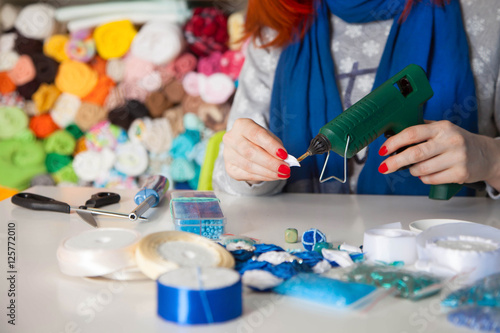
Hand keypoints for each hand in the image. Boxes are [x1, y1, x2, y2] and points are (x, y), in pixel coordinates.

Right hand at [223, 118, 290, 183]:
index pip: (256, 135)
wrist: (246, 146)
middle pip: (250, 152)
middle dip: (270, 162)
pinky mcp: (230, 168)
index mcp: (241, 125)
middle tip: (285, 168)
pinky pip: (247, 175)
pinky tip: (274, 176)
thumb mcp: (269, 137)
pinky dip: (263, 176)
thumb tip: (284, 161)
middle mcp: (231, 138)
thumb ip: (276, 147)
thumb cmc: (260, 140)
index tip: (284, 155)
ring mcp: (228, 154)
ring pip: (248, 166)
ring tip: (283, 174)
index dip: (271, 145)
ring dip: (268, 172)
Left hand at [378, 120, 499, 186]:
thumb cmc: (456, 141)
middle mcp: (450, 141)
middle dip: (395, 162)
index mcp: (441, 128)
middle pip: (415, 153)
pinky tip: (428, 173)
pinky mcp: (460, 173)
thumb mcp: (441, 130)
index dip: (394, 142)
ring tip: (415, 168)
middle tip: (384, 167)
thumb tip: (391, 135)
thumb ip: (420, 131)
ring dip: (412, 171)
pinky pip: (431, 179)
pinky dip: (424, 179)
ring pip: (421, 169)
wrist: (486, 155)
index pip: (413, 133)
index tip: (382, 150)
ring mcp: (457, 157)